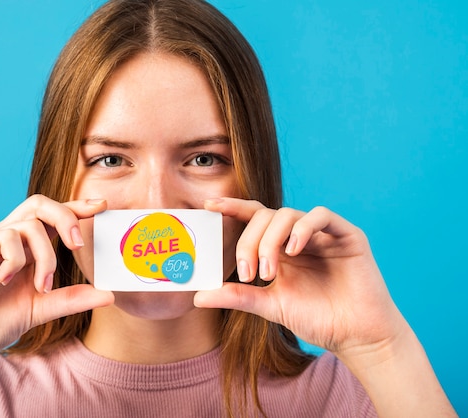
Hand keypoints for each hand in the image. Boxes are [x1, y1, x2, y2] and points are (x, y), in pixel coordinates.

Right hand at [0, 195, 113, 365]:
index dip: (77, 208)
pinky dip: (15, 259)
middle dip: (66, 217)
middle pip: (40, 204)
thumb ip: (72, 299)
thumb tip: (109, 295)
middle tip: (78, 244)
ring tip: (41, 285)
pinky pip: (4, 237)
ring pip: (28, 224)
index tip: (102, 206)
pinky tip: (6, 281)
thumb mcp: (42, 308)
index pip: (53, 218)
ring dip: (44, 256)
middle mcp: (9, 238)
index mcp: (26, 248)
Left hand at [195, 197, 403, 357]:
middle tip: (248, 274)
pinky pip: (321, 216)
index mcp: (279, 247)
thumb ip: (238, 296)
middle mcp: (298, 236)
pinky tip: (293, 250)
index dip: (232, 207)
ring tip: (269, 272)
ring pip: (288, 214)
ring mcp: (323, 234)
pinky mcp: (347, 236)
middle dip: (249, 242)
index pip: (253, 218)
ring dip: (271, 240)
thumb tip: (199, 296)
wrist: (355, 336)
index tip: (208, 205)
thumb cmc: (316, 318)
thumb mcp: (270, 305)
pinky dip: (302, 228)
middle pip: (264, 216)